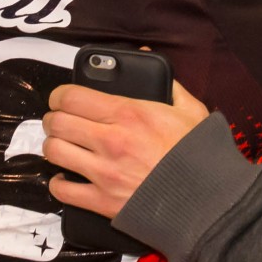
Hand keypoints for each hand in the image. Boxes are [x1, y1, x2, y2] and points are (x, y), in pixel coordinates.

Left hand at [42, 79, 210, 219]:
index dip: (59, 95)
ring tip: (61, 146)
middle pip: (57, 122)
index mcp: (128, 113)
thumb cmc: (199, 155)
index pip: (71, 96)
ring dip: (54, 147)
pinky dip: (58, 183)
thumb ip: (167, 82)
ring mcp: (104, 173)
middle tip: (59, 121)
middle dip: (53, 119)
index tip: (61, 99)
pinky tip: (66, 177)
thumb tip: (147, 59)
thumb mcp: (190, 110)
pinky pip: (62, 190)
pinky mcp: (103, 202)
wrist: (207, 201)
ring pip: (54, 152)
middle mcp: (111, 140)